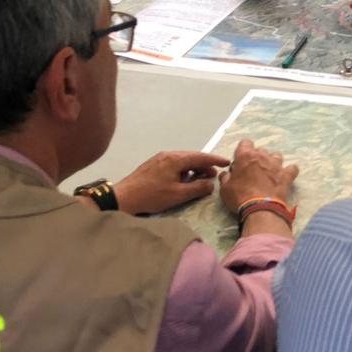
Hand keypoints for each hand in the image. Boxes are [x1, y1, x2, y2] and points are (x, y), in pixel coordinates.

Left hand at [112, 150, 230, 214]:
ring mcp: (159, 158)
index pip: (201, 157)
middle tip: (214, 175)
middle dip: (205, 165)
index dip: (215, 160)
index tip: (227, 163)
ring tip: (200, 179)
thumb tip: (211, 183)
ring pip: (182, 160)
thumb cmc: (152, 196)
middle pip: (192, 157)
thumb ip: (197, 188)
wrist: (124, 197)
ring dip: (193, 168)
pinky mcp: (153, 164)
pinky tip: (184, 179)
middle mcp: (168, 154)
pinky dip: (183, 170)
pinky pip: (174, 164)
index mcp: (176, 159)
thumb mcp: (178, 195)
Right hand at [218, 139, 297, 214]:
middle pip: (260, 150)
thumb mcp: (225, 189)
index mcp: (245, 156)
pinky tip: (286, 176)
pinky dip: (289, 171)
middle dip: (257, 158)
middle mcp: (262, 156)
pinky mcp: (286, 175)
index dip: (243, 151)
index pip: (245, 143)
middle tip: (253, 171)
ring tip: (269, 172)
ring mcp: (276, 165)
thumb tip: (226, 174)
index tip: (240, 161)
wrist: (260, 208)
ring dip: (272, 162)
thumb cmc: (240, 197)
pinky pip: (292, 168)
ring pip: (276, 156)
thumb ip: (225, 178)